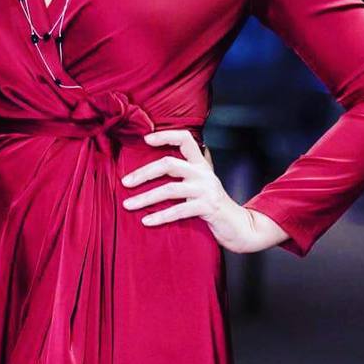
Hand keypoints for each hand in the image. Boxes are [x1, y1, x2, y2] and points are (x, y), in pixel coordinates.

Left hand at [120, 129, 257, 252]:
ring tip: (128, 205)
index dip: (165, 135)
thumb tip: (154, 167)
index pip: (185, 139)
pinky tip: (146, 221)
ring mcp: (206, 190)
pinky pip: (178, 211)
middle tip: (124, 182)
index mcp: (201, 164)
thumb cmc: (213, 205)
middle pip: (169, 164)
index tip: (145, 139)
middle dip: (143, 173)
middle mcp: (203, 173)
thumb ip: (186, 173)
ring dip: (145, 197)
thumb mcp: (201, 184)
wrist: (239, 227)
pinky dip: (160, 216)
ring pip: (169, 189)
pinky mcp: (207, 208)